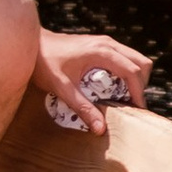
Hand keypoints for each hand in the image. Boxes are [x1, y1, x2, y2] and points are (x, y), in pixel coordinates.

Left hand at [33, 26, 150, 137]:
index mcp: (101, 52)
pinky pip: (124, 58)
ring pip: (134, 59)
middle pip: (141, 63)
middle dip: (140, 85)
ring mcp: (104, 43)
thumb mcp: (62, 88)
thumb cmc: (43, 63)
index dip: (139, 92)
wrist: (30, 44)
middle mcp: (107, 44)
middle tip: (129, 105)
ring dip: (134, 79)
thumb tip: (100, 128)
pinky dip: (126, 73)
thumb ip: (82, 107)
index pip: (132, 71)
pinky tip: (111, 88)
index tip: (138, 111)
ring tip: (121, 98)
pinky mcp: (100, 46)